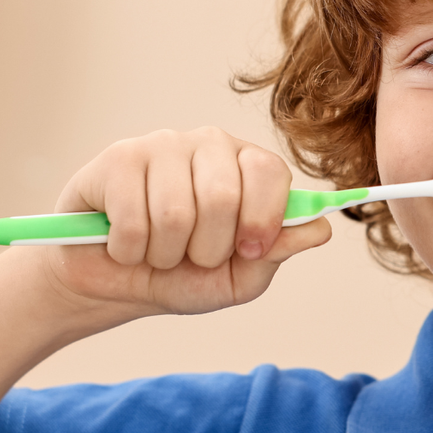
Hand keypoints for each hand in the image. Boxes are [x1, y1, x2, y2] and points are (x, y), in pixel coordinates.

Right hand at [35, 128, 330, 318]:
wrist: (111, 286)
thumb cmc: (179, 275)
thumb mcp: (238, 276)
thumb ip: (277, 251)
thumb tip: (321, 228)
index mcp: (246, 167)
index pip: (270, 173)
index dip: (261, 219)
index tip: (248, 251)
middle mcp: (208, 146)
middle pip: (223, 196)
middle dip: (207, 249)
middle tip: (191, 256)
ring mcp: (161, 146)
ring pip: (175, 211)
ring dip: (164, 253)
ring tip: (156, 251)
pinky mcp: (117, 160)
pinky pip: (133, 217)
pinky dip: (129, 249)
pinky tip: (124, 243)